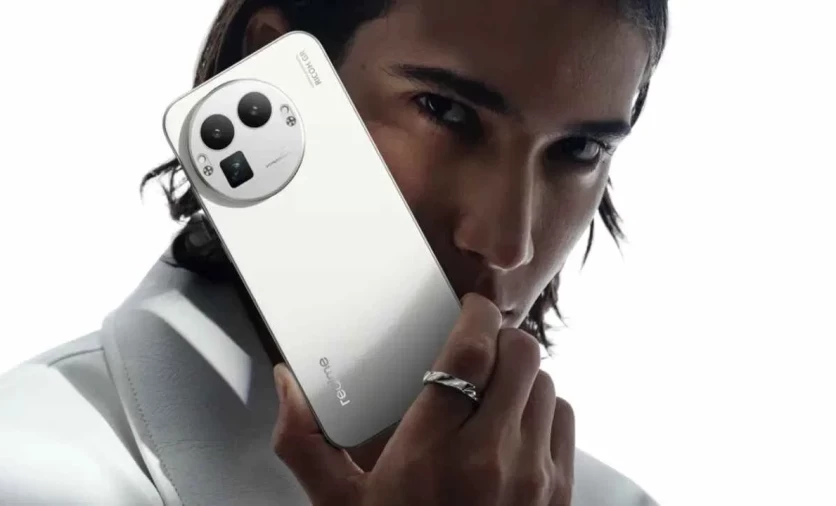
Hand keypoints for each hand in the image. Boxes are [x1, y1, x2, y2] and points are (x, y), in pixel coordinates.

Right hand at [271, 293, 575, 505]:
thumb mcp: (338, 504)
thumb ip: (302, 441)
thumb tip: (286, 383)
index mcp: (431, 451)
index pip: (471, 352)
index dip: (477, 314)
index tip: (469, 307)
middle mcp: (491, 457)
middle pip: (520, 354)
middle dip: (500, 338)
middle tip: (479, 345)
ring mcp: (533, 475)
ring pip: (545, 382)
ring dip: (521, 373)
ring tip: (494, 384)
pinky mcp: (559, 491)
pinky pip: (563, 418)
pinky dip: (543, 406)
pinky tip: (516, 420)